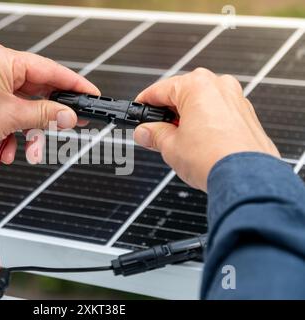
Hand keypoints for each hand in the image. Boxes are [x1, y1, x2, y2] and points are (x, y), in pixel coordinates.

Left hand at [0, 44, 98, 169]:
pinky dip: (15, 138)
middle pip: (40, 92)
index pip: (50, 69)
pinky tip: (8, 152)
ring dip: (31, 134)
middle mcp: (0, 72)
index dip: (73, 84)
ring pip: (28, 111)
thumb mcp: (11, 116)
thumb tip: (70, 115)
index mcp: (4, 61)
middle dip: (50, 117)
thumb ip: (45, 114)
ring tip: (32, 150)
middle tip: (70, 126)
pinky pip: (14, 120)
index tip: (91, 95)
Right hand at [133, 68, 279, 191]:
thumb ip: (154, 134)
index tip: (137, 112)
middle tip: (153, 132)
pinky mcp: (247, 115)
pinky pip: (218, 112)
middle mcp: (219, 86)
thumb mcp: (170, 146)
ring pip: (201, 103)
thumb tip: (144, 132)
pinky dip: (205, 123)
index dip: (144, 103)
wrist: (245, 179)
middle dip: (166, 113)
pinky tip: (198, 143)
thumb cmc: (213, 158)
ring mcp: (236, 99)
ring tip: (176, 142)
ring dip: (186, 118)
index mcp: (196, 86)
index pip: (160, 89)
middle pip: (182, 94)